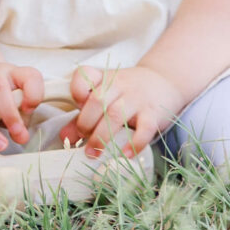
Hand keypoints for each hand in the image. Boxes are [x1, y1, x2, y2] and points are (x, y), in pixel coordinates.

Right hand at [0, 62, 44, 164]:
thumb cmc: (5, 86)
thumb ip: (31, 100)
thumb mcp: (22, 84)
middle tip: (20, 136)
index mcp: (10, 73)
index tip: (32, 108)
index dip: (32, 93)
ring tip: (0, 146)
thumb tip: (23, 125)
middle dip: (10, 114)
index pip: (27, 77)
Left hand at [60, 64, 179, 158]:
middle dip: (85, 123)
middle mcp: (119, 84)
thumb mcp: (105, 96)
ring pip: (116, 115)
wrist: (165, 81)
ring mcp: (137, 98)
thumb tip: (64, 136)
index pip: (84, 75)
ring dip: (101, 137)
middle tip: (83, 138)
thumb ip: (83, 114)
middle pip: (97, 101)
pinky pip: (144, 129)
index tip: (77, 105)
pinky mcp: (153, 113)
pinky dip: (134, 143)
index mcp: (103, 78)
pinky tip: (124, 154)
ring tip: (93, 153)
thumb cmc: (128, 92)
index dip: (77, 91)